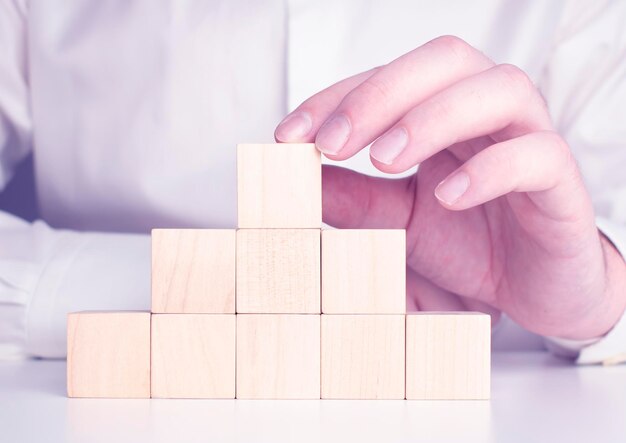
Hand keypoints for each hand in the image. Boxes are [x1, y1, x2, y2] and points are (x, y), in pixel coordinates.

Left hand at [275, 35, 625, 339]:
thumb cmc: (471, 248)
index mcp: (444, 115)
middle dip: (381, 94)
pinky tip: (449, 195)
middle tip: (333, 142)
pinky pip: (537, 155)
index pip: (388, 79)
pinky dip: (490, 168)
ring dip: (433, 117)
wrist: (533, 291)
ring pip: (498, 89)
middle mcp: (487, 114)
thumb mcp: (396, 224)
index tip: (289, 135)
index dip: (335, 98)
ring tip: (385, 159)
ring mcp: (530, 140)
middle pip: (445, 61)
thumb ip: (353, 201)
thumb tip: (297, 182)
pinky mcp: (562, 183)